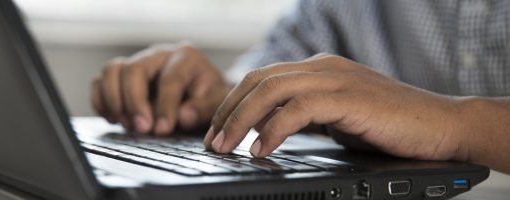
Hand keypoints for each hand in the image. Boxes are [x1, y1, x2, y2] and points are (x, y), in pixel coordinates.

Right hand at [91, 43, 228, 134]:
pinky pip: (100, 81)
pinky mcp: (122, 75)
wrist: (203, 91)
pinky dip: (102, 102)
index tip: (162, 129)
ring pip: (111, 70)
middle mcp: (158, 55)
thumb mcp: (217, 102)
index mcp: (185, 57)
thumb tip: (183, 116)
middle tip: (141, 128)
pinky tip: (116, 120)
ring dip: (114, 100)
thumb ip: (203, 109)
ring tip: (127, 125)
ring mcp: (137, 62)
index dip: (165, 106)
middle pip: (134, 69)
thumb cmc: (210, 95)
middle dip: (134, 102)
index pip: (169, 78)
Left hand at [204, 53, 466, 160]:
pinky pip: (298, 108)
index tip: (217, 130)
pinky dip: (274, 128)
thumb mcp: (338, 118)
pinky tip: (261, 148)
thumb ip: (306, 116)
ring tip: (226, 147)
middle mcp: (322, 68)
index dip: (233, 104)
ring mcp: (336, 79)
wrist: (443, 126)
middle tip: (212, 141)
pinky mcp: (349, 97)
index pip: (262, 79)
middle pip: (259, 80)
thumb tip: (267, 132)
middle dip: (228, 111)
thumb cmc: (390, 126)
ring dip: (241, 120)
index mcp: (318, 70)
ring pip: (272, 89)